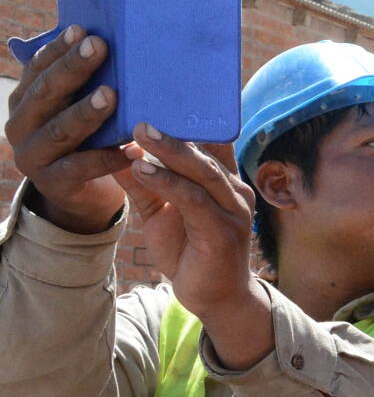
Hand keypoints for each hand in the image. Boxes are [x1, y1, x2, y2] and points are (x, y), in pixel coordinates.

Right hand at [4, 25, 137, 233]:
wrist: (82, 195)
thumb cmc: (87, 140)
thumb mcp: (79, 109)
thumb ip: (87, 84)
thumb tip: (113, 41)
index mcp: (25, 100)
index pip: (39, 69)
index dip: (59, 49)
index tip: (82, 30)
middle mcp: (21, 125)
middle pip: (47, 93)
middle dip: (73, 69)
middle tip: (99, 48)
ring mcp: (32, 156)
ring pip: (60, 130)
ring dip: (87, 112)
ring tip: (112, 95)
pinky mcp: (52, 183)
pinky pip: (80, 168)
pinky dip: (108, 158)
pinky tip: (133, 149)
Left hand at [115, 125, 271, 365]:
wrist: (214, 298)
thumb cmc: (191, 253)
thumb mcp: (161, 214)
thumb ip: (145, 185)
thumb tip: (116, 154)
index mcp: (223, 182)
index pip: (210, 142)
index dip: (188, 121)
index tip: (156, 98)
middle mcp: (234, 191)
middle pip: (205, 151)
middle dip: (173, 131)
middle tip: (140, 112)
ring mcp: (233, 210)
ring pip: (201, 171)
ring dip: (169, 151)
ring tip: (139, 133)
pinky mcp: (223, 231)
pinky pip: (193, 199)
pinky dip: (167, 182)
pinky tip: (142, 169)